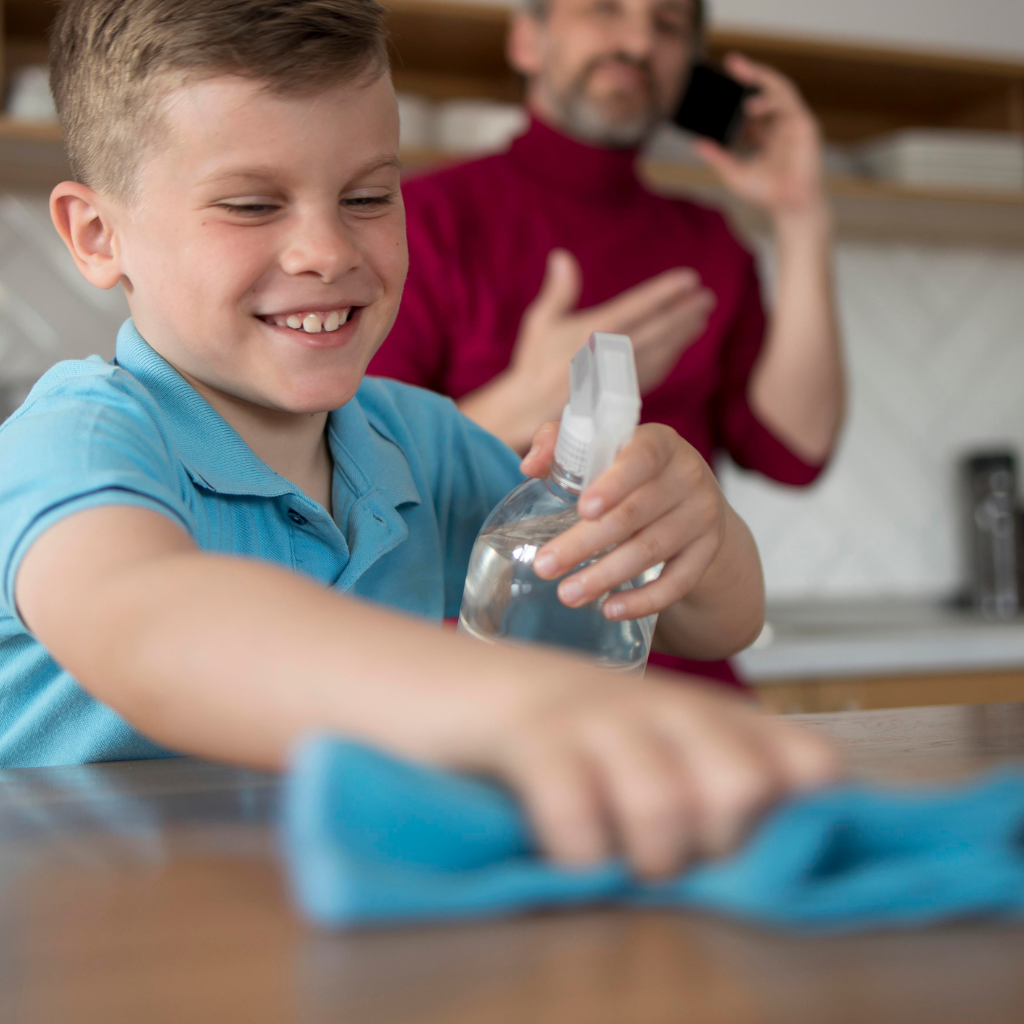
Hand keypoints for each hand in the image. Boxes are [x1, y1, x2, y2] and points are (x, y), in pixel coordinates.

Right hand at [481, 668, 838, 877]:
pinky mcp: (528, 734)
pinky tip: (570, 855)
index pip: (806, 760)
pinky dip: (579, 850)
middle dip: (719, 843)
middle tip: (674, 858)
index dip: (806, 814)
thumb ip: (708, 777)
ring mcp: (593, 715)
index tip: (761, 846)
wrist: (440, 676)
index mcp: (700, 713)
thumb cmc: (554, 730)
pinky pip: (574, 806)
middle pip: (742, 785)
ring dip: (647, 854)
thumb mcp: (643, 743)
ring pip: (663, 801)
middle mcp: (660, 707)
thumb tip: (782, 847)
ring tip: (621, 862)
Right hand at [512, 249, 715, 403]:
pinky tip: (680, 345)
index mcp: (592, 332)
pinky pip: (655, 372)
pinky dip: (671, 356)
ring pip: (662, 352)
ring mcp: (619, 377)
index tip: (690, 279)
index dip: (667, 292)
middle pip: (659, 329)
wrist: (531, 411)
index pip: (638, 306)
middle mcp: (610, 355)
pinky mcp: (622, 395)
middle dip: (685, 313)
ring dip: (684, 334)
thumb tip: (562, 256)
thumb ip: (558, 291)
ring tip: (701, 318)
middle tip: (707, 298)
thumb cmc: (535, 364)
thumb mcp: (541, 323)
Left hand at [521, 420, 726, 621]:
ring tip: (567, 594)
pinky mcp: (707, 551)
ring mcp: (702, 515)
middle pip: (635, 513)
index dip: (613, 484)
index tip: (582, 509)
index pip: (641, 458)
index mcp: (660, 442)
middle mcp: (688, 475)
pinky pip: (679, 581)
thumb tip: (528, 466)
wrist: (690, 494)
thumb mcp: (602, 447)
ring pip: (651, 550)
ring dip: (606, 576)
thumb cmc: (630, 467)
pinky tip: (611, 609)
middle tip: (545, 566)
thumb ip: (561, 445)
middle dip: (585, 542)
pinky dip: (644, 600)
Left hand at [694, 53, 826, 223]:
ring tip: (740, 72)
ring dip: (761, 77)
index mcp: (768, 133)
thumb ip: (718, 156)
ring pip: (780, 89)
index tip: (723, 80)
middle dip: (751, 73)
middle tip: (731, 62)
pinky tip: (751, 105)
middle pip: (767, 90)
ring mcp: (795, 123)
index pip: (754, 103)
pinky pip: (788, 102)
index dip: (741, 90)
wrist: (789, 207)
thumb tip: (697, 143)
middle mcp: (782, 124)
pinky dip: (770, 99)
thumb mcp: (734, 171)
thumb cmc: (766, 192)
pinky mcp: (805, 125)